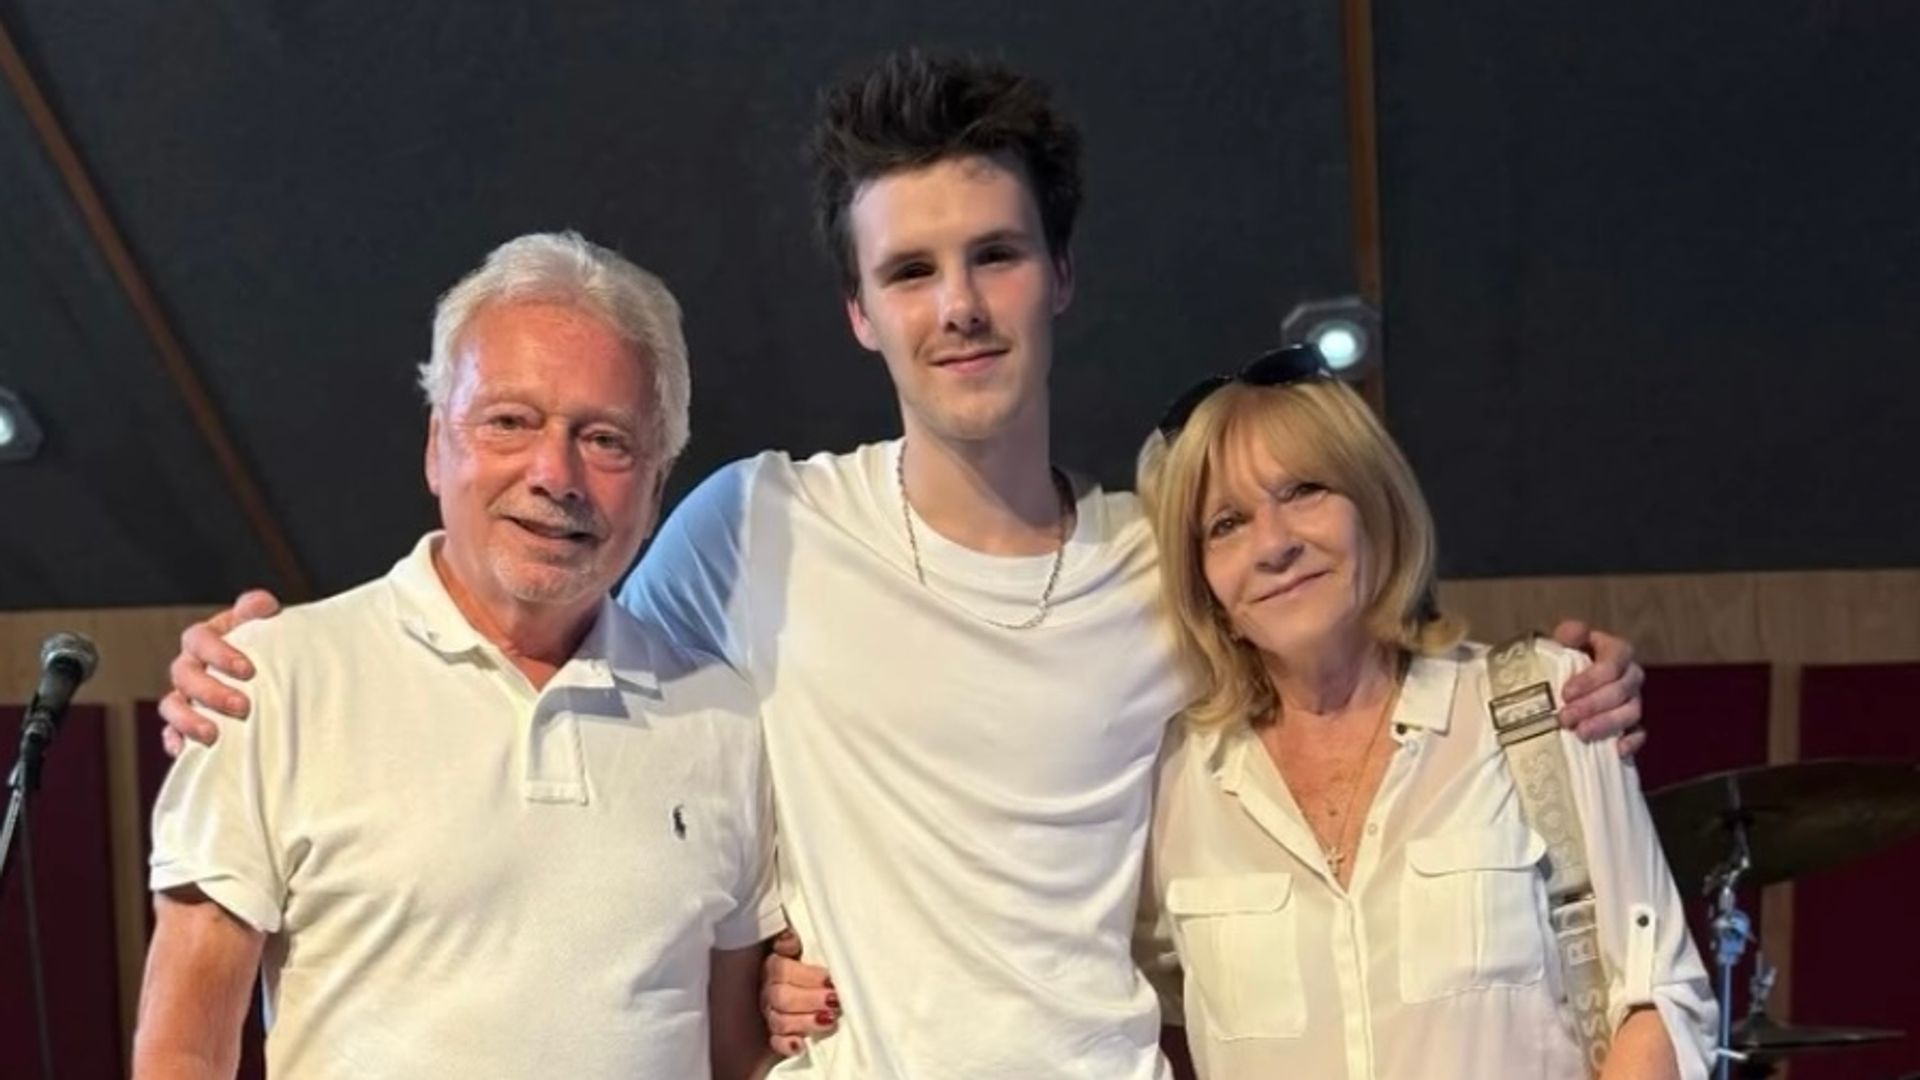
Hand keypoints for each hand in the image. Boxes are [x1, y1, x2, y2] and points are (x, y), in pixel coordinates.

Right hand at [156, 590, 281, 754]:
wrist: (268, 670)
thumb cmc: (264, 645)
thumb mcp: (263, 624)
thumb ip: (258, 610)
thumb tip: (260, 604)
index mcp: (205, 639)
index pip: (199, 639)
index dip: (219, 653)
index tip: (248, 670)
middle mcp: (190, 665)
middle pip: (184, 675)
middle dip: (210, 692)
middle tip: (242, 706)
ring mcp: (184, 695)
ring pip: (171, 705)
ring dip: (188, 719)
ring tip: (213, 735)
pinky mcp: (185, 721)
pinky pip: (170, 731)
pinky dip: (174, 740)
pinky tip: (184, 751)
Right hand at [762, 928, 837, 1056]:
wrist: (817, 987)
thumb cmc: (812, 963)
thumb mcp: (803, 947)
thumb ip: (792, 941)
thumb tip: (789, 939)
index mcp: (774, 966)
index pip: (782, 970)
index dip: (807, 976)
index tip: (830, 980)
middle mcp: (769, 991)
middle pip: (781, 997)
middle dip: (810, 1000)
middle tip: (834, 1001)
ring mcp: (771, 1014)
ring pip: (779, 1021)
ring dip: (805, 1022)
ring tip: (829, 1020)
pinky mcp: (778, 1036)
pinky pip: (776, 1043)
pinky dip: (787, 1045)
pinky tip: (800, 1045)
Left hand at [1550, 619, 1646, 756]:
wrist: (1562, 686)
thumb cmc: (1562, 660)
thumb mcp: (1562, 642)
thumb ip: (1569, 634)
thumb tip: (1575, 632)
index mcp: (1617, 651)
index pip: (1613, 662)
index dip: (1591, 679)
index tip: (1566, 693)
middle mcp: (1630, 675)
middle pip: (1621, 690)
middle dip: (1592, 705)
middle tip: (1565, 718)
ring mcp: (1634, 701)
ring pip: (1631, 712)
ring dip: (1606, 724)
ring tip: (1580, 733)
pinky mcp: (1634, 725)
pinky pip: (1640, 733)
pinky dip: (1631, 742)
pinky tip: (1616, 750)